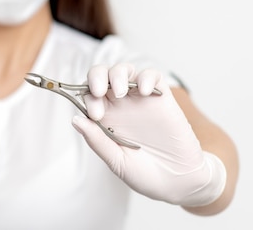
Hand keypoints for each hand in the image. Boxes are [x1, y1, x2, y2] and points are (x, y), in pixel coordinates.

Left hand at [72, 64, 225, 205]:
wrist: (177, 182)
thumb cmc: (144, 174)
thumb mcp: (116, 161)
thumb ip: (97, 140)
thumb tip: (75, 120)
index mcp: (105, 120)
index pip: (88, 96)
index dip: (87, 99)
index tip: (96, 115)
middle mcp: (120, 106)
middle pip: (102, 76)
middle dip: (96, 77)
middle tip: (99, 91)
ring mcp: (140, 100)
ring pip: (125, 71)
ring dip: (118, 73)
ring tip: (121, 91)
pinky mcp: (162, 99)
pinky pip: (153, 76)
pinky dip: (146, 77)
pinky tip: (144, 91)